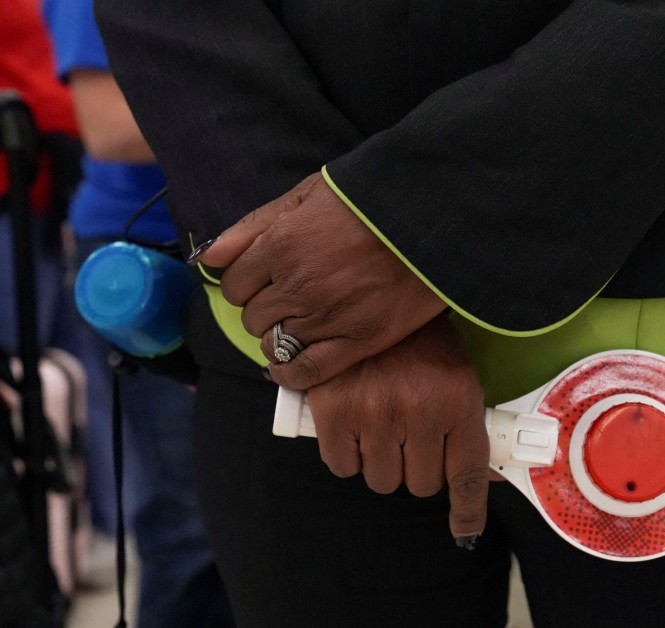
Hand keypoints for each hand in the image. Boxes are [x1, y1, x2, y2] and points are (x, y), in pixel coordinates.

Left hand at [197, 173, 446, 389]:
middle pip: (253, 317)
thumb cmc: (372, 199)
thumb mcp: (307, 195)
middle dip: (265, 310)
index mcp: (281, 245)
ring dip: (280, 339)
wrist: (435, 217)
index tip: (264, 283)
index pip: (234, 283)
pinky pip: (307, 371)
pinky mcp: (359, 341)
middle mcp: (298, 285)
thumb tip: (209, 257)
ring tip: (302, 327)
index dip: (247, 284)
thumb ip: (254, 225)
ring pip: (275, 345)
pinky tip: (292, 370)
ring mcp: (328, 317)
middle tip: (289, 302)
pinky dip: (292, 375)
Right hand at [292, 316, 490, 542]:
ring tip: (381, 427)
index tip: (464, 532)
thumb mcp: (456, 375)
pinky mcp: (333, 413)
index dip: (467, 511)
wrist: (366, 293)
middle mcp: (419, 412)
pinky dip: (347, 454)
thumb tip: (484, 480)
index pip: (467, 474)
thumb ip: (468, 426)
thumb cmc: (417, 339)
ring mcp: (375, 414)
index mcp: (458, 401)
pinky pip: (342, 465)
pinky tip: (353, 425)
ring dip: (381, 463)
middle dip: (416, 469)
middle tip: (409, 438)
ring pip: (381, 480)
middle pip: (420, 485)